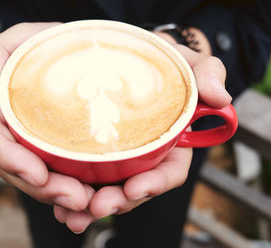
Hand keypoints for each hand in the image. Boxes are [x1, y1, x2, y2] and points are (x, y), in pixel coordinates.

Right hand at [0, 23, 94, 217]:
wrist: (72, 50)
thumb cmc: (42, 43)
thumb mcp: (19, 38)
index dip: (11, 160)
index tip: (38, 175)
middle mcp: (14, 134)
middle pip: (20, 170)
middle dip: (45, 190)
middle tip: (77, 199)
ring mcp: (37, 146)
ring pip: (42, 180)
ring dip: (62, 197)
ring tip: (89, 203)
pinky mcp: (60, 151)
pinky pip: (64, 176)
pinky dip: (75, 192)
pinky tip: (95, 200)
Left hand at [54, 31, 231, 232]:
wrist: (134, 57)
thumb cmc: (164, 63)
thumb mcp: (187, 62)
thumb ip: (208, 73)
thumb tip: (220, 97)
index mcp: (171, 143)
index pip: (169, 172)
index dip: (155, 184)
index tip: (135, 189)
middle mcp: (144, 156)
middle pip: (133, 188)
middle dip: (116, 202)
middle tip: (95, 208)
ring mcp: (118, 156)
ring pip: (105, 188)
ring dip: (86, 205)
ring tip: (67, 213)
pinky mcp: (93, 151)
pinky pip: (82, 174)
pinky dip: (68, 188)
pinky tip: (51, 195)